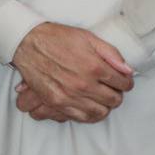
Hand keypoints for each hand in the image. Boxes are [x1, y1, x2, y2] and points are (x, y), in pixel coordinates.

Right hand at [10, 22, 133, 123]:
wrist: (26, 42)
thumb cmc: (57, 38)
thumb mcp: (87, 37)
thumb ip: (111, 53)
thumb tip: (128, 70)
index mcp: (94, 66)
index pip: (123, 83)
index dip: (125, 81)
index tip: (121, 79)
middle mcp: (84, 84)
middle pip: (114, 99)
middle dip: (116, 93)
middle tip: (110, 87)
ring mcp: (70, 95)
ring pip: (101, 112)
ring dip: (104, 105)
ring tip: (100, 97)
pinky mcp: (57, 102)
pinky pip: (83, 117)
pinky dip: (90, 114)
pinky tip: (89, 105)